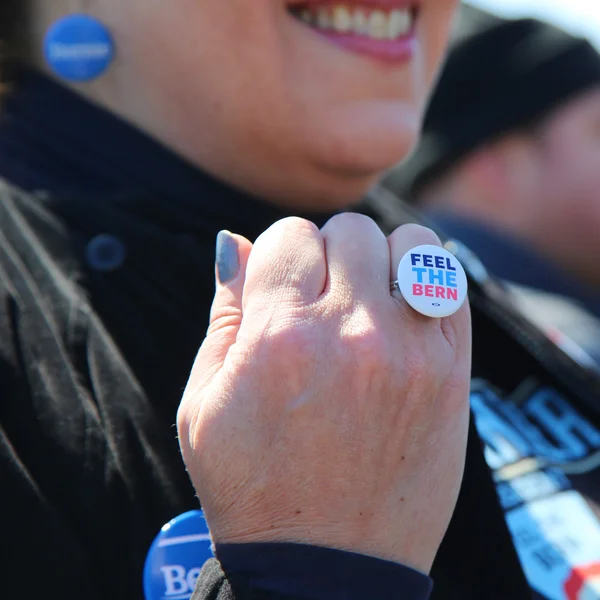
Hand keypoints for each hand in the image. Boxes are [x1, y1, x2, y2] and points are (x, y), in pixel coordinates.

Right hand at [177, 215, 470, 573]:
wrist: (326, 566)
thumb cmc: (255, 486)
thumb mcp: (204, 403)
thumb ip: (224, 313)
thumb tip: (235, 244)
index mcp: (280, 338)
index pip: (288, 235)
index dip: (278, 254)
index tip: (280, 283)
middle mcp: (351, 336)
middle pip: (350, 231)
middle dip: (327, 253)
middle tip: (319, 296)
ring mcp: (411, 353)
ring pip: (412, 243)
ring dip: (383, 257)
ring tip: (367, 294)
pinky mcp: (451, 375)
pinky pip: (452, 287)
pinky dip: (426, 282)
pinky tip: (402, 310)